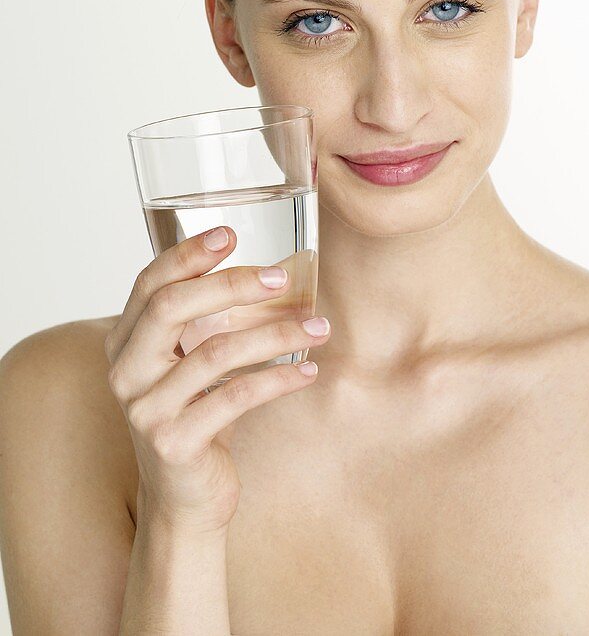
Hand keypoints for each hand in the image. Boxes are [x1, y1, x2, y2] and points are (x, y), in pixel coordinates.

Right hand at [105, 226, 330, 535]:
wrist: (184, 501)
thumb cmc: (198, 417)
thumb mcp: (194, 364)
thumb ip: (210, 321)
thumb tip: (276, 270)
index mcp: (125, 343)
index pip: (149, 285)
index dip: (187, 255)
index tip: (229, 233)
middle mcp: (126, 373)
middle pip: (172, 308)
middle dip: (231, 284)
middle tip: (281, 277)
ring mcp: (146, 410)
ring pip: (216, 352)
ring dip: (275, 334)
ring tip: (318, 326)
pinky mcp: (174, 443)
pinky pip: (235, 398)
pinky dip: (279, 380)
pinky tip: (309, 370)